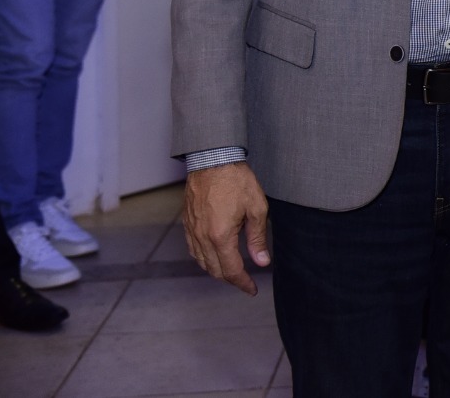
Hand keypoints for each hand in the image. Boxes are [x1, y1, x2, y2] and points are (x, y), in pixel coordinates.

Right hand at [183, 162, 270, 295]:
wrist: (212, 160)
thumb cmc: (237, 181)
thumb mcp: (257, 209)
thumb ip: (257, 238)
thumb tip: (262, 262)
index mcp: (220, 236)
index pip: (231, 270)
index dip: (243, 283)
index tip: (253, 290)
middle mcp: (202, 237)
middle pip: (215, 270)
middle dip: (231, 279)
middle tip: (246, 282)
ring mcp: (192, 231)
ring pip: (202, 262)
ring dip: (217, 270)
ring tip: (233, 271)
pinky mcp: (187, 223)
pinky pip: (193, 250)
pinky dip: (205, 259)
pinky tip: (215, 256)